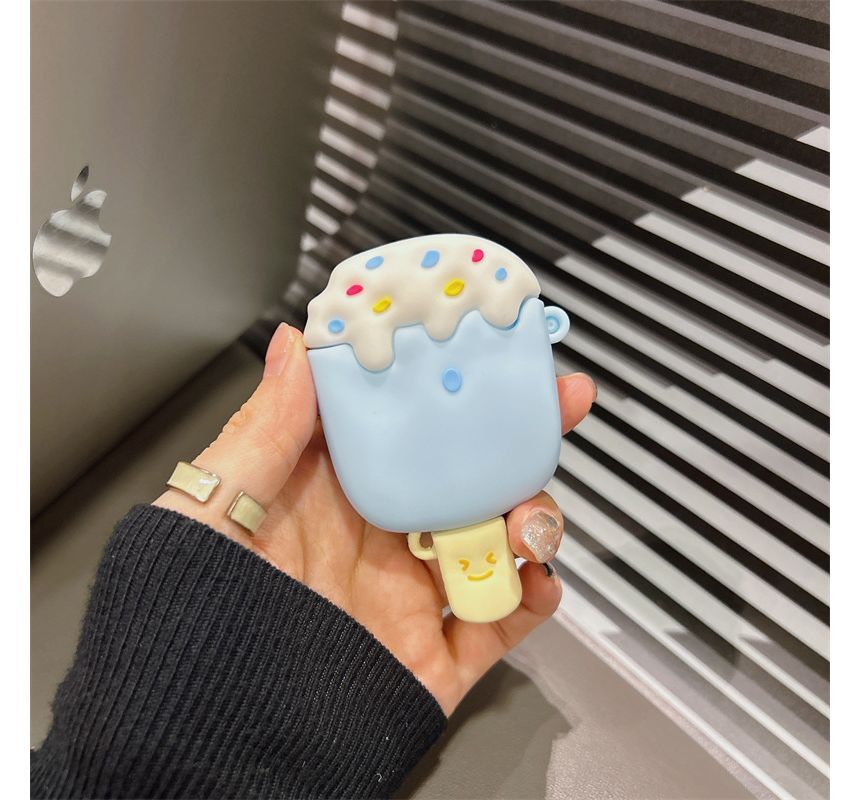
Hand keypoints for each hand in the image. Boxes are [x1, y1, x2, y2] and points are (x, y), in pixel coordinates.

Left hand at [155, 323, 594, 715]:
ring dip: (530, 517)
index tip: (486, 349)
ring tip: (528, 518)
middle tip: (558, 401)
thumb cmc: (184, 621)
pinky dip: (534, 597)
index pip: (403, 422)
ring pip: (496, 537)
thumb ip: (264, 430)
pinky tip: (538, 579)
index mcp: (329, 492)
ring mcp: (410, 594)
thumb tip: (295, 348)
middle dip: (518, 434)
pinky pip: (502, 622)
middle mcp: (377, 536)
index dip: (446, 383)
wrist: (201, 745)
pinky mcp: (434, 654)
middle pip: (466, 471)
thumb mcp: (212, 509)